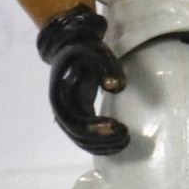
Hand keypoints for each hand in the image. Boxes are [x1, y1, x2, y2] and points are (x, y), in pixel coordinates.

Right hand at [37, 5, 129, 155]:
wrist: (69, 43)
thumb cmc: (85, 47)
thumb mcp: (96, 51)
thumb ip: (107, 68)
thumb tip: (115, 88)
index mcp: (63, 93)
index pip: (76, 121)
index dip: (95, 129)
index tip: (118, 127)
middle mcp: (62, 107)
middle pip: (78, 135)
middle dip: (101, 141)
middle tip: (126, 137)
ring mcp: (68, 111)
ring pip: (80, 139)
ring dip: (101, 145)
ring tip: (125, 141)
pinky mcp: (77, 112)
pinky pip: (84, 134)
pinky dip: (99, 142)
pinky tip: (117, 143)